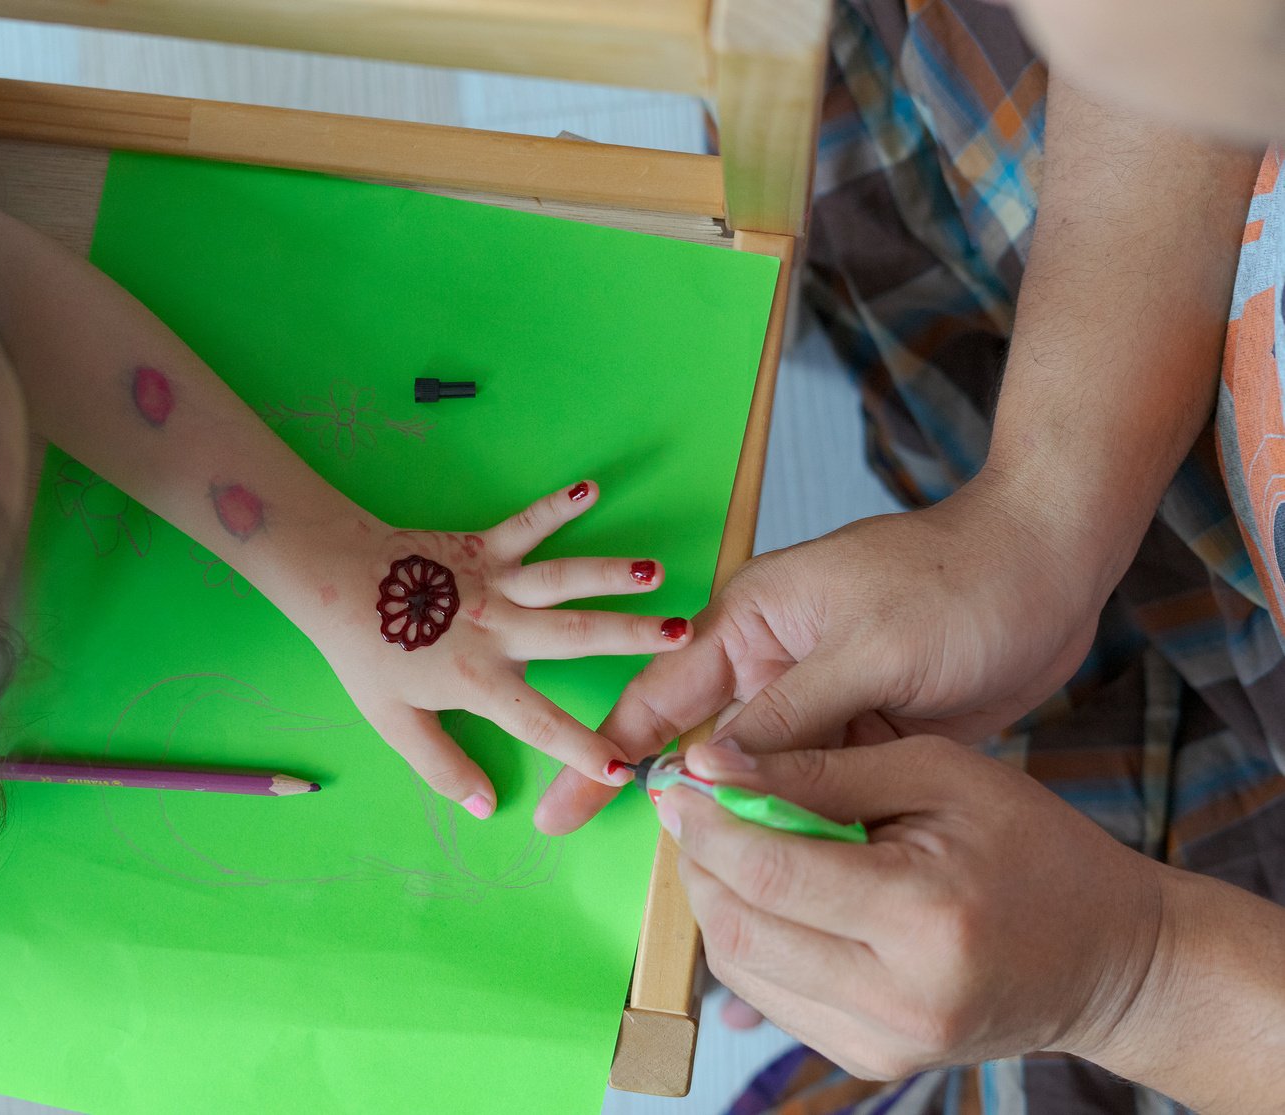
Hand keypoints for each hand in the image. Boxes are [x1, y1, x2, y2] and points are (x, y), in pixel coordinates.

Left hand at [307, 480, 692, 817]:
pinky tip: (590, 487)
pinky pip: (526, 524)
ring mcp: (492, 583)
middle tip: (681, 636)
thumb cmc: (365, 653)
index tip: (624, 770)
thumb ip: (442, 765)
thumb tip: (486, 807)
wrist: (333, 582)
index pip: (540, 722)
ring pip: (562, 579)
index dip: (583, 750)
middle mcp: (497, 630)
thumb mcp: (395, 722)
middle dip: (631, 638)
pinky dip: (557, 505)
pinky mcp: (481, 546)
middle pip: (574, 637)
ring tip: (657, 570)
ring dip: (611, 573)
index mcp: (478, 680)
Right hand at [534, 475, 1106, 832]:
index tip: (556, 816)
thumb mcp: (866, 648)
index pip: (655, 701)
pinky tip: (789, 884)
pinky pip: (814, 795)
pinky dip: (803, 833)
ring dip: (742, 835)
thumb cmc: (955, 582)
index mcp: (747, 622)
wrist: (1052, 568)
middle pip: (700, 754)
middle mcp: (768, 667)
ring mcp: (815, 706)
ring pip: (758, 785)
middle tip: (634, 887)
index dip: (602, 760)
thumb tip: (705, 777)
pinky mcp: (859, 737)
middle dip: (672, 816)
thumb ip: (786, 717)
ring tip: (710, 906)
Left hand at [658, 736, 1162, 1078]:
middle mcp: (900, 996)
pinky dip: (750, 938)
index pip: (771, 875)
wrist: (1108, 960)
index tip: (676, 782)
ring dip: (714, 900)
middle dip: (699, 862)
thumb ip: (823, 770)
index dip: (707, 824)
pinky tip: (764, 893)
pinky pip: (772, 997)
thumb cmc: (1034, 848)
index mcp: (925, 916)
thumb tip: (713, 766)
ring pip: (744, 968)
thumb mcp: (941, 775)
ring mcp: (883, 1041)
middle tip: (692, 809)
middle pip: (743, 929)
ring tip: (726, 844)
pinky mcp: (870, 1058)